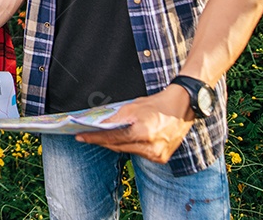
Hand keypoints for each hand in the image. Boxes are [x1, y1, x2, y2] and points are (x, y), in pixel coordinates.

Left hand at [75, 86, 193, 162]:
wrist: (182, 107)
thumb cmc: (157, 104)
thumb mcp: (133, 107)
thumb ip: (116, 118)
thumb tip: (98, 124)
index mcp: (143, 133)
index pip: (113, 138)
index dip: (95, 137)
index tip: (80, 136)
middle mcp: (151, 147)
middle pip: (118, 147)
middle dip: (102, 141)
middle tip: (85, 136)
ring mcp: (157, 155)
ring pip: (128, 151)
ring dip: (115, 144)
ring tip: (100, 137)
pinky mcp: (161, 158)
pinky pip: (138, 153)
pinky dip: (129, 146)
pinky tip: (120, 140)